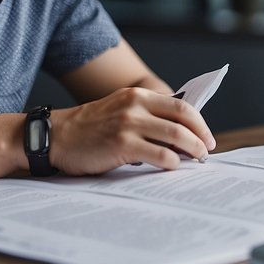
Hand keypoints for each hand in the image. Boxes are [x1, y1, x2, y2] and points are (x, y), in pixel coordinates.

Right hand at [50, 87, 215, 173]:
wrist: (56, 136)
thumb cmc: (89, 129)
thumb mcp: (119, 110)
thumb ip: (145, 116)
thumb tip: (179, 135)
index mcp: (137, 96)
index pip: (181, 106)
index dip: (199, 123)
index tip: (206, 137)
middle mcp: (135, 106)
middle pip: (183, 119)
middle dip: (201, 137)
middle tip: (206, 151)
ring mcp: (129, 124)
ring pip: (176, 136)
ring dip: (193, 150)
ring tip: (197, 160)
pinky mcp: (122, 144)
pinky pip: (160, 155)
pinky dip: (172, 162)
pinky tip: (173, 167)